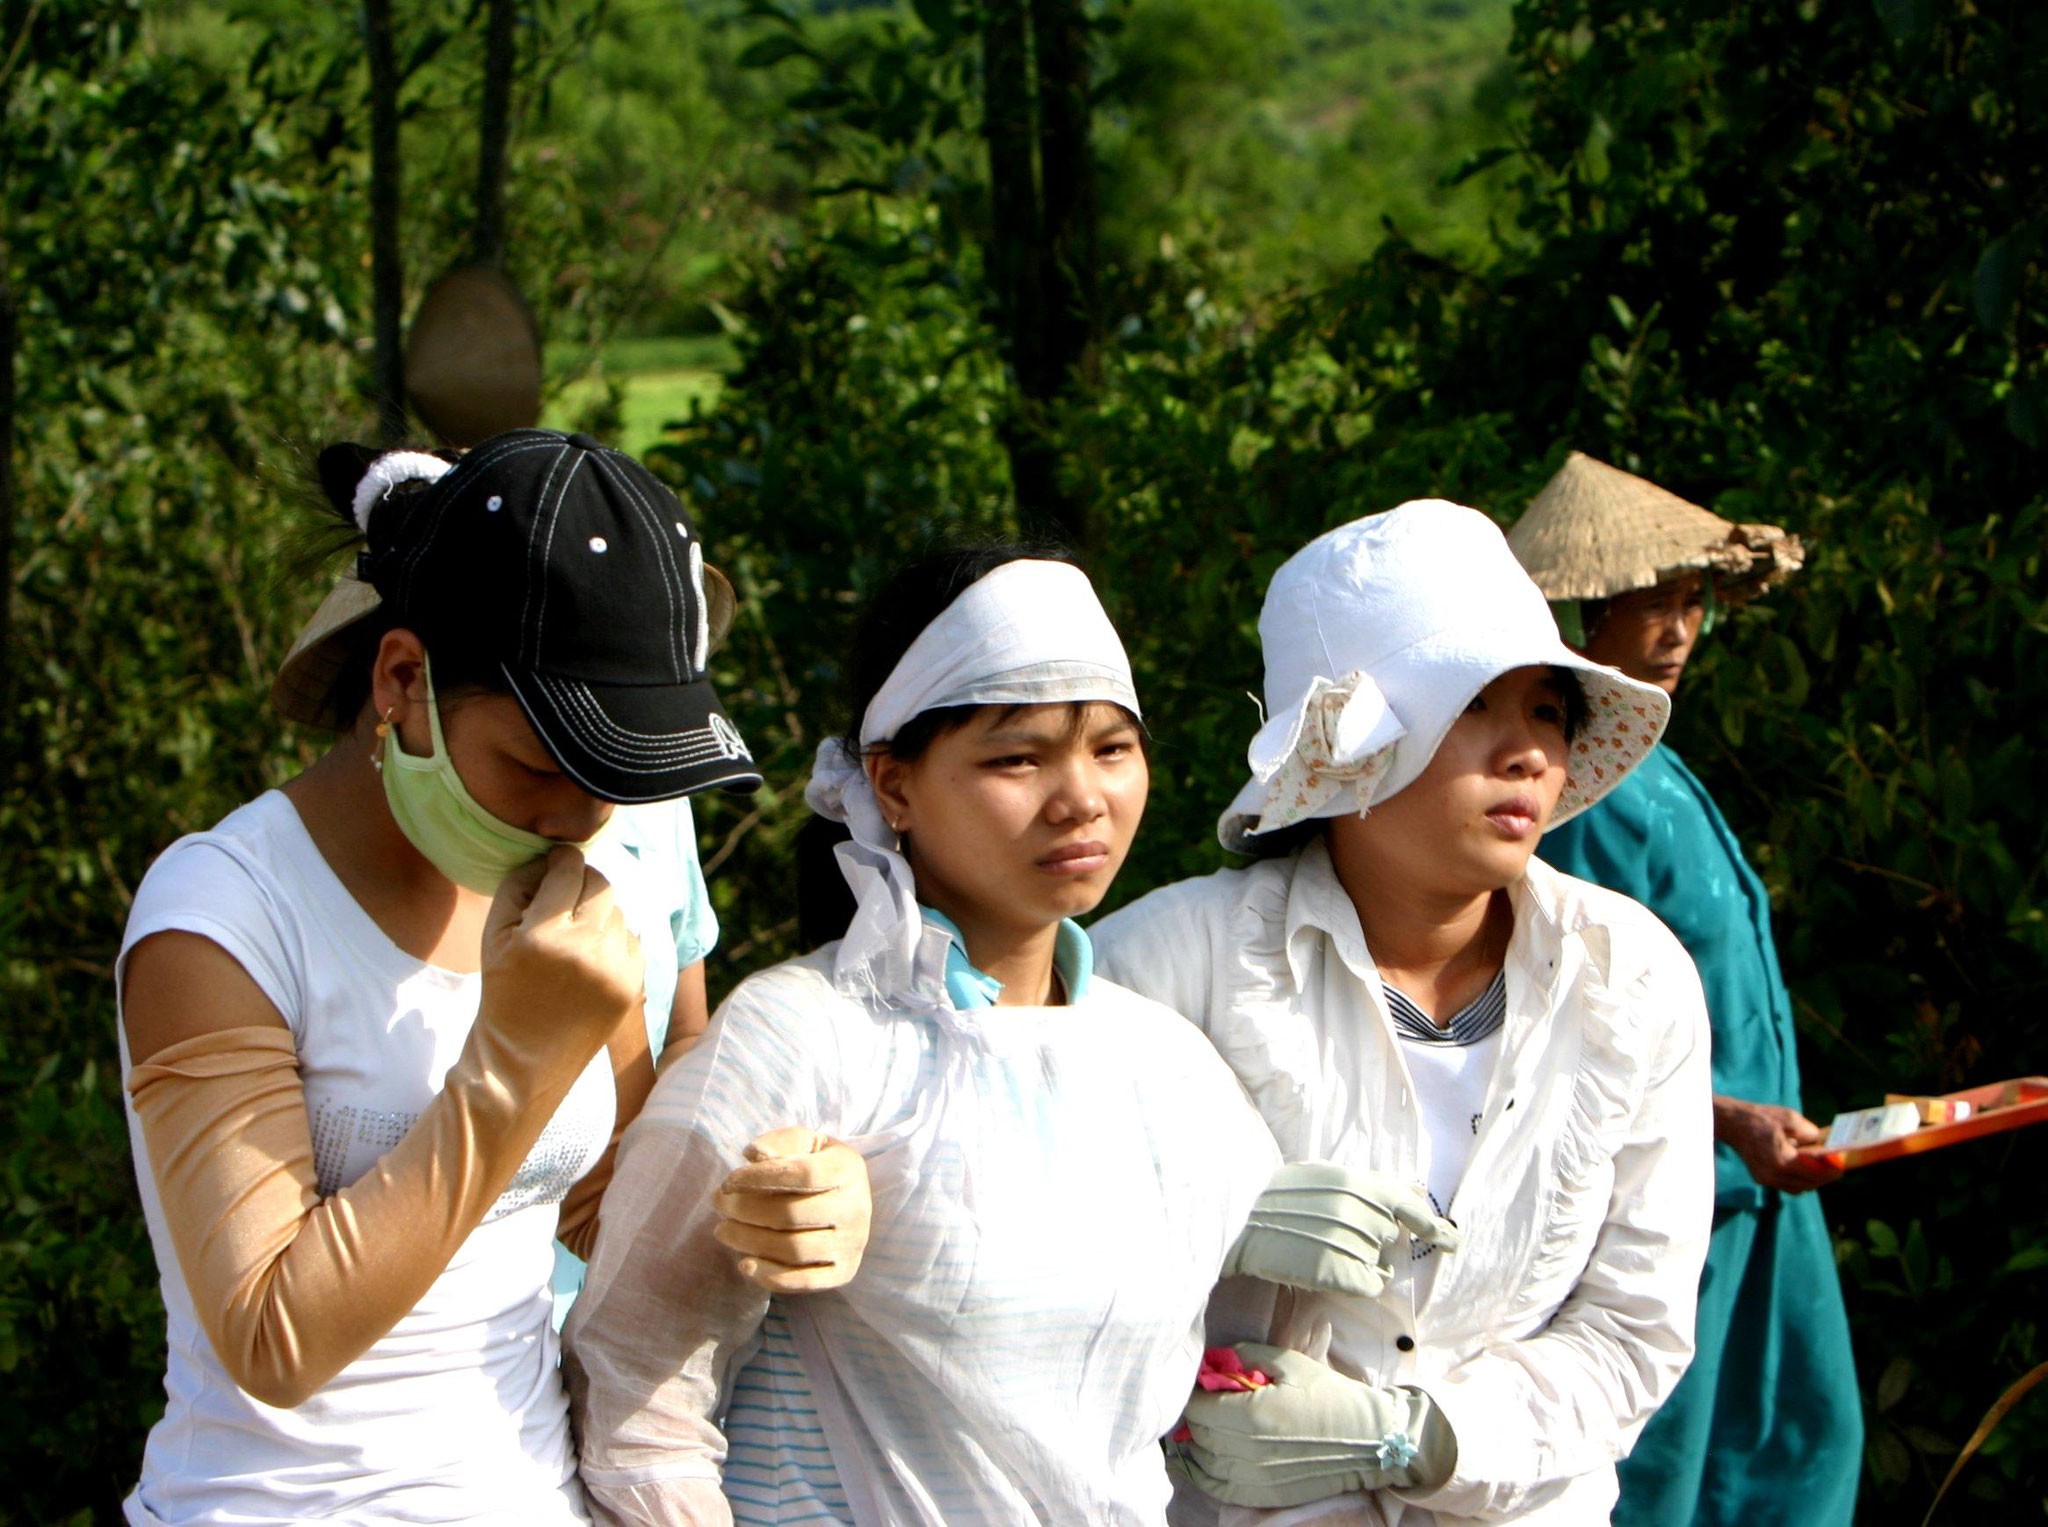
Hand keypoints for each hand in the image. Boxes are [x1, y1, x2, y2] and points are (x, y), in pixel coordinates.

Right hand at [473, 847, 643, 1086]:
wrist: (524, 1059)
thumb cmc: (504, 991)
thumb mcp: (494, 935)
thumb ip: (520, 884)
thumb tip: (551, 856)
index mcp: (544, 935)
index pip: (568, 869)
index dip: (560, 861)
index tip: (555, 865)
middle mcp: (585, 949)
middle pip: (601, 884)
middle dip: (582, 883)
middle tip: (565, 897)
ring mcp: (615, 968)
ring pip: (618, 911)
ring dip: (597, 915)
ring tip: (571, 941)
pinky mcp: (634, 984)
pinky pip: (632, 938)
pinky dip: (613, 940)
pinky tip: (589, 961)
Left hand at [713, 1127, 871, 1292]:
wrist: (846, 1198)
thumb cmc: (816, 1165)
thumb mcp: (803, 1143)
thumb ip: (780, 1143)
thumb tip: (755, 1155)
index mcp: (848, 1169)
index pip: (802, 1174)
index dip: (760, 1177)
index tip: (728, 1182)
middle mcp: (856, 1208)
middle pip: (791, 1214)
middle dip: (745, 1210)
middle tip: (718, 1203)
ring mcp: (852, 1244)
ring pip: (792, 1249)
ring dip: (748, 1241)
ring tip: (723, 1230)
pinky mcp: (843, 1272)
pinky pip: (803, 1282)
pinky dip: (770, 1276)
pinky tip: (745, 1265)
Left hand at [1175, 1344, 1455, 1507]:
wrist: (1367, 1440)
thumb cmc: (1330, 1396)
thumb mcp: (1289, 1362)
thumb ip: (1248, 1353)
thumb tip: (1217, 1356)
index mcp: (1253, 1414)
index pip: (1198, 1407)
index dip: (1195, 1392)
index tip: (1203, 1383)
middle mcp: (1248, 1450)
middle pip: (1198, 1433)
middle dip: (1196, 1415)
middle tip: (1206, 1401)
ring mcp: (1255, 1477)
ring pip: (1203, 1462)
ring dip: (1196, 1443)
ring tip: (1201, 1428)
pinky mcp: (1263, 1494)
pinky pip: (1217, 1488)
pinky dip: (1202, 1474)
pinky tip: (1200, 1459)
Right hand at [1221, 1162, 1459, 1298]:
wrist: (1240, 1219)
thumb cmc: (1278, 1196)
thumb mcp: (1326, 1176)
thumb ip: (1369, 1185)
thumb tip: (1415, 1188)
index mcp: (1360, 1183)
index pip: (1410, 1204)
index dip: (1431, 1225)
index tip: (1448, 1240)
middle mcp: (1363, 1212)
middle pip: (1388, 1239)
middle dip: (1372, 1243)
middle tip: (1333, 1238)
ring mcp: (1354, 1243)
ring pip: (1380, 1265)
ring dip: (1361, 1264)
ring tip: (1322, 1250)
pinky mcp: (1343, 1273)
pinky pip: (1369, 1286)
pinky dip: (1355, 1285)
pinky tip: (1326, 1271)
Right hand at [1714, 1096, 1841, 1191]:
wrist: (1733, 1123)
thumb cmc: (1761, 1118)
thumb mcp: (1791, 1118)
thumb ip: (1811, 1133)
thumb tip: (1824, 1145)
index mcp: (1782, 1160)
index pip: (1815, 1173)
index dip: (1832, 1170)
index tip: (1843, 1164)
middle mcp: (1773, 1175)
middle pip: (1809, 1184)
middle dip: (1825, 1176)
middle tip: (1836, 1166)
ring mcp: (1766, 1179)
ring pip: (1799, 1188)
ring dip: (1813, 1180)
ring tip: (1821, 1168)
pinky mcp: (1761, 1178)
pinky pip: (1788, 1185)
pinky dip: (1799, 1180)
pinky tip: (1803, 1168)